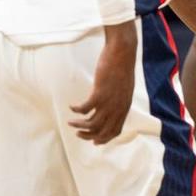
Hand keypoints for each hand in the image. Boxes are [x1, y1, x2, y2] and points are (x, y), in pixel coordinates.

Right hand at [70, 20, 137, 143]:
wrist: (123, 53)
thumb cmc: (122, 68)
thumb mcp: (125, 88)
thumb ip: (120, 99)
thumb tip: (112, 106)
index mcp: (124, 107)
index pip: (115, 131)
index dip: (103, 139)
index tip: (93, 141)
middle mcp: (117, 108)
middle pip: (101, 132)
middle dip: (88, 136)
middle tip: (77, 133)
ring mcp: (109, 102)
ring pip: (91, 124)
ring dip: (79, 125)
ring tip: (71, 122)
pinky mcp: (99, 93)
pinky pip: (84, 109)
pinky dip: (76, 110)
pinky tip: (72, 106)